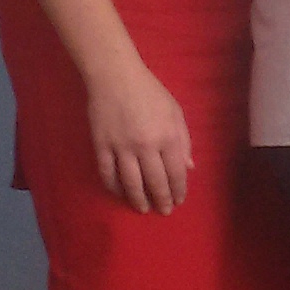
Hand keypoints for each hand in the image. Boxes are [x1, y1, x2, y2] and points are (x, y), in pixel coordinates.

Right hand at [86, 58, 192, 214]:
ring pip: (131, 182)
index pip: (175, 172)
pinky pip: (107, 173)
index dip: (178, 189)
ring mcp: (121, 147)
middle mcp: (146, 146)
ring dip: (138, 199)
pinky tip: (119, 193)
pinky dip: (113, 187)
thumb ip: (183, 141)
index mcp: (168, 137)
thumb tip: (188, 168)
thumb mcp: (176, 113)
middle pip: (155, 181)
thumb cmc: (151, 93)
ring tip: (143, 208)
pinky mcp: (101, 145)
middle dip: (161, 199)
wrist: (116, 78)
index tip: (179, 201)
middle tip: (164, 211)